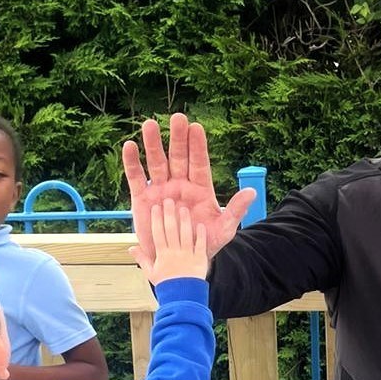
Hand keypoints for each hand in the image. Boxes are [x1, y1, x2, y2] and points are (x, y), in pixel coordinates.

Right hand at [122, 113, 254, 262]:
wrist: (178, 262)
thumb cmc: (202, 245)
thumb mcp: (223, 230)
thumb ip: (235, 210)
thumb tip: (251, 191)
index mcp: (199, 188)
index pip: (199, 163)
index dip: (197, 146)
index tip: (196, 128)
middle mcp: (179, 184)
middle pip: (177, 157)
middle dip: (177, 138)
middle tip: (177, 117)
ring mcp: (160, 189)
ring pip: (156, 162)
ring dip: (153, 144)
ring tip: (149, 124)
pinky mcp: (142, 198)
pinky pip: (136, 177)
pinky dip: (132, 162)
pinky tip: (129, 146)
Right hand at [130, 200, 207, 284]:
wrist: (182, 297)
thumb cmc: (166, 285)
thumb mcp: (150, 272)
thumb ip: (142, 259)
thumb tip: (130, 249)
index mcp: (162, 255)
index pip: (158, 233)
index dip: (157, 219)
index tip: (156, 207)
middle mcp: (174, 253)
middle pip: (171, 230)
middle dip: (169, 215)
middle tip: (168, 201)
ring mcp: (187, 255)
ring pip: (186, 235)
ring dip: (184, 221)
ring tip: (183, 209)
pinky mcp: (199, 260)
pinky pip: (200, 245)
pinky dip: (201, 235)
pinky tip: (200, 225)